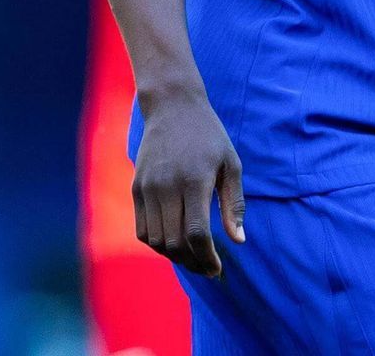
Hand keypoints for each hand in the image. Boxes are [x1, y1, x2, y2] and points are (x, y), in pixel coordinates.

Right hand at [131, 94, 245, 277]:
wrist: (172, 106)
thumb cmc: (209, 136)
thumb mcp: (231, 164)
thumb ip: (234, 204)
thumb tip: (238, 240)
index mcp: (195, 180)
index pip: (196, 234)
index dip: (207, 258)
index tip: (217, 269)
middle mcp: (167, 186)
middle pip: (174, 243)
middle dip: (192, 263)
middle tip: (207, 268)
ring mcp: (148, 188)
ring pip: (155, 241)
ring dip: (174, 256)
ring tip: (192, 257)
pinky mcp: (136, 187)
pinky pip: (142, 229)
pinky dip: (156, 243)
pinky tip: (173, 242)